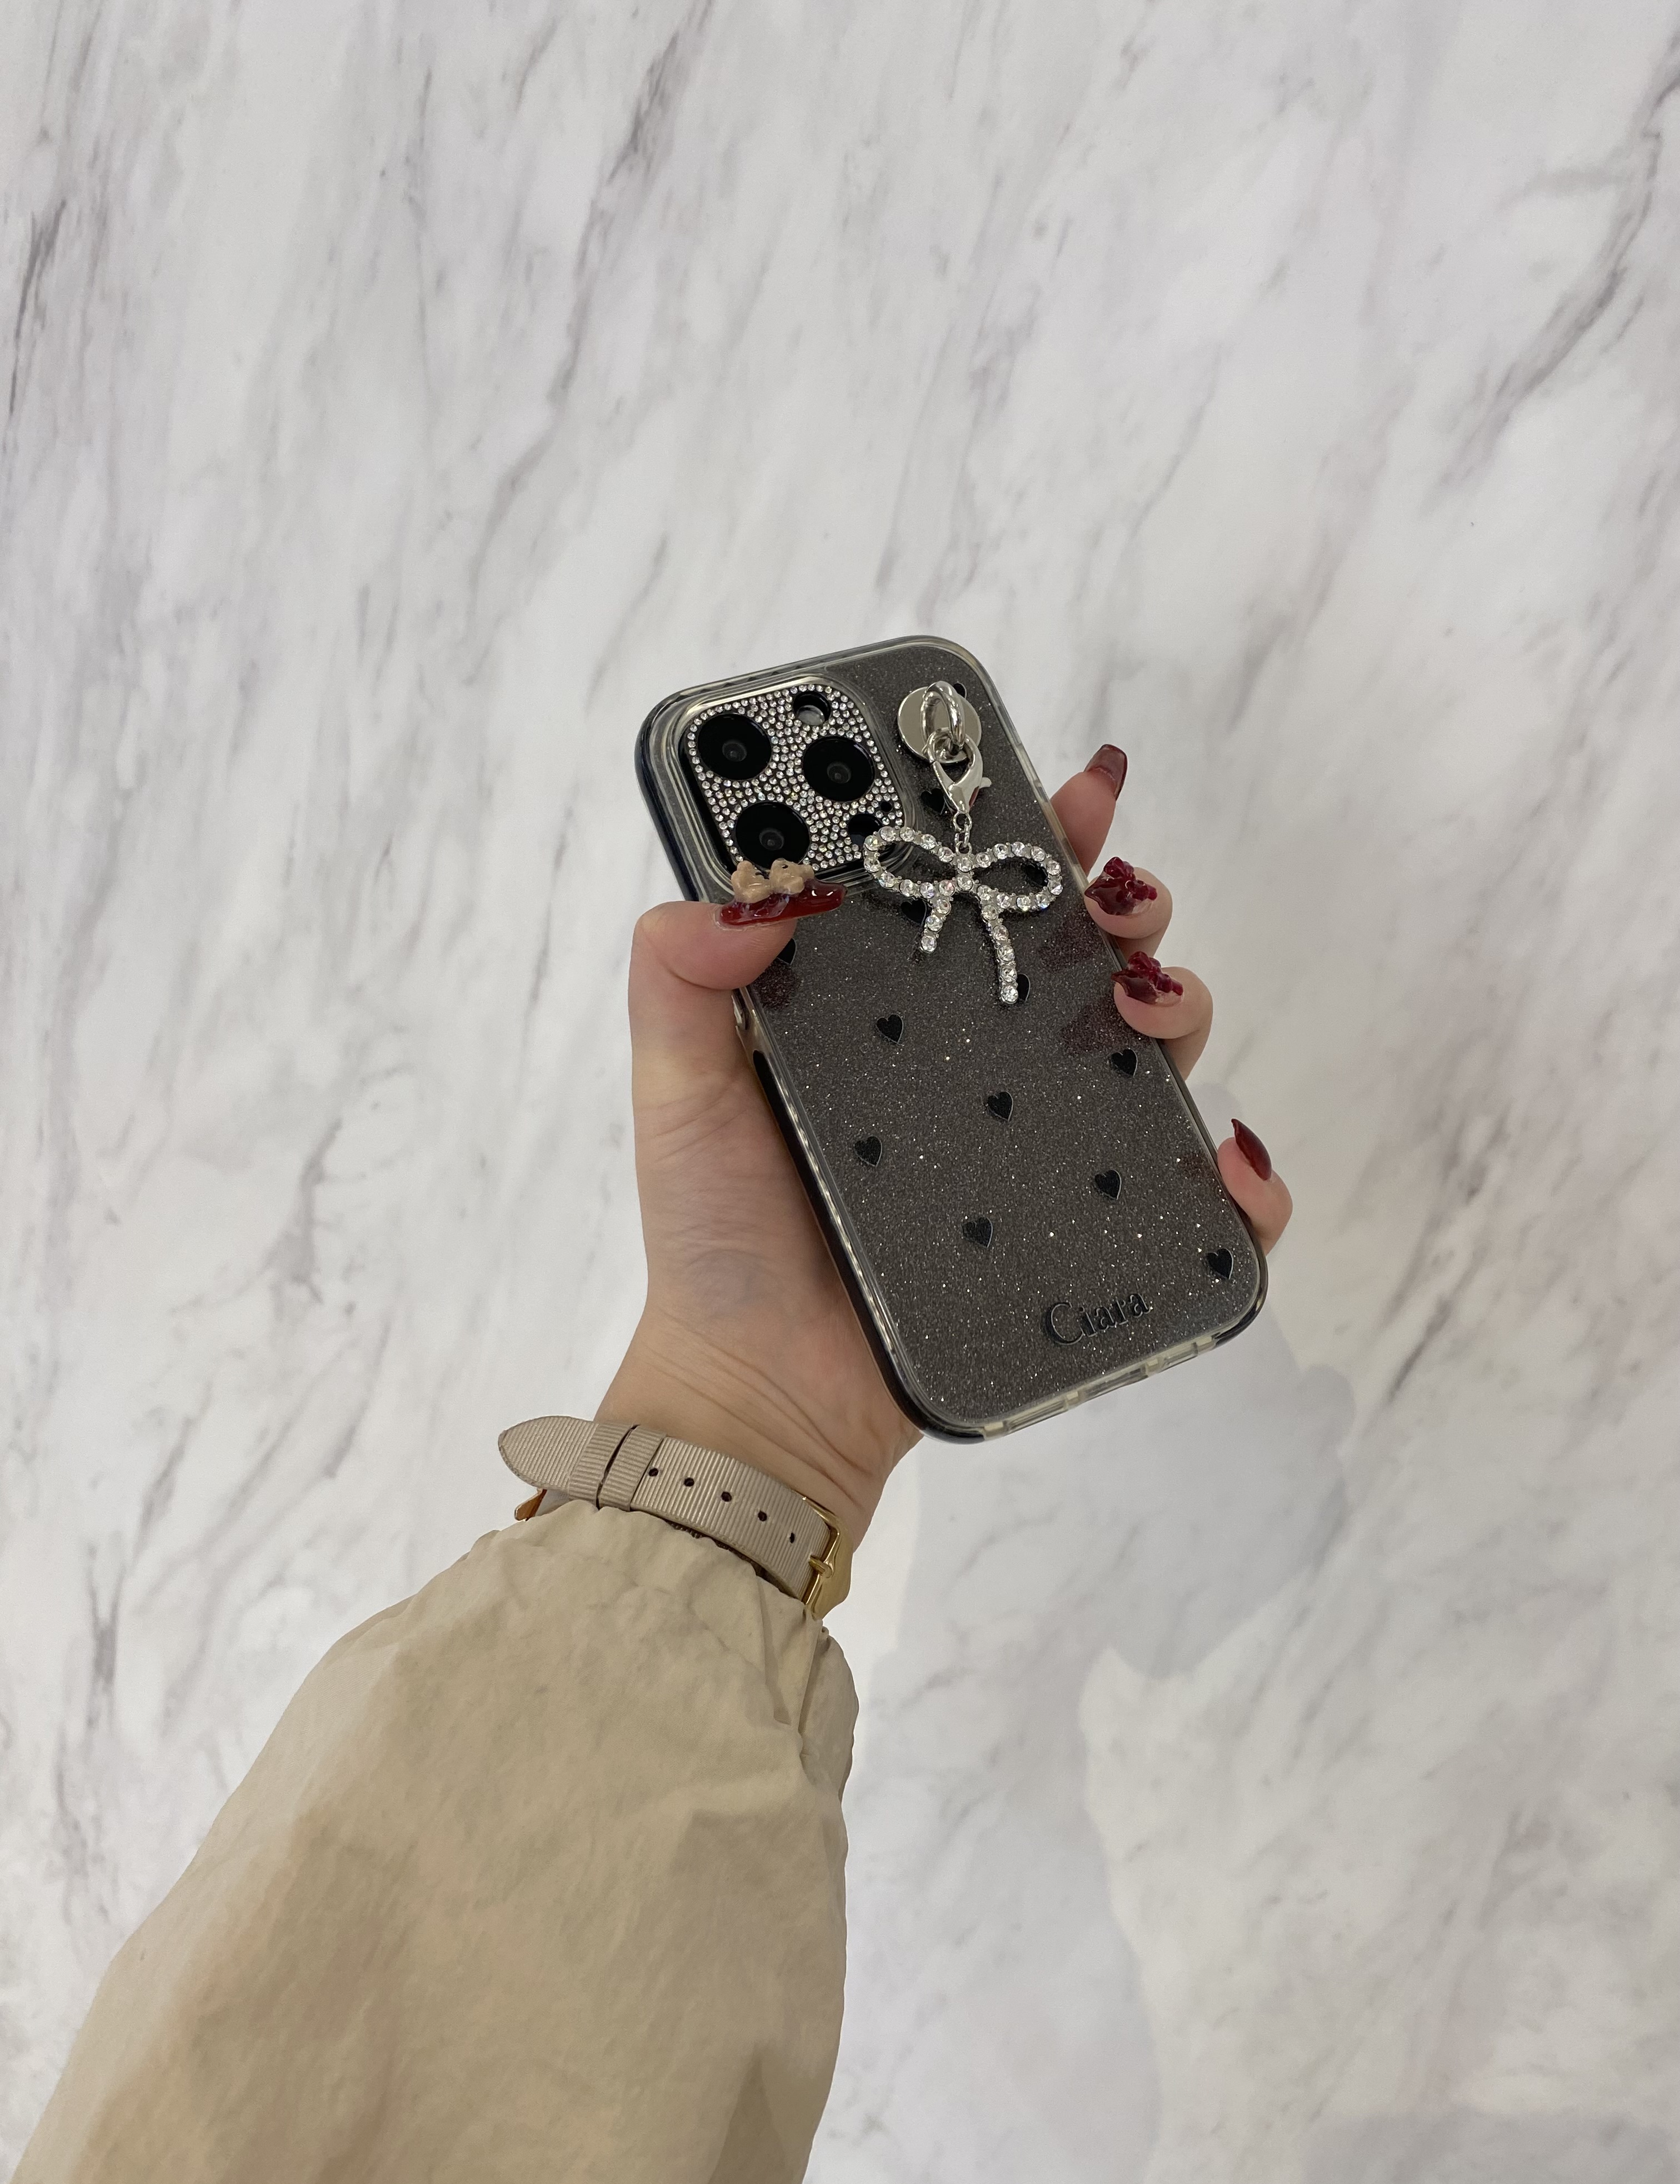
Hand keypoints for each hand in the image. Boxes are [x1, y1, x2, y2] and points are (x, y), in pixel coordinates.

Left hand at [600, 751, 1291, 1542]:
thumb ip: (681, 977)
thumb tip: (755, 890)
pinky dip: (1235, 1179)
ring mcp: (1033, 1150)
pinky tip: (1225, 1162)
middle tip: (1117, 906)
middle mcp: (973, 1067)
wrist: (764, 1396)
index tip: (1069, 787)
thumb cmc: (717, 1237)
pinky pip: (1186, 1199)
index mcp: (888, 1010)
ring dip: (1180, 1007)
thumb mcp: (678, 1088)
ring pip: (1145, 1052)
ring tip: (1151, 1015)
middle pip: (1079, 954)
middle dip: (1124, 903)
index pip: (969, 889)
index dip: (1026, 827)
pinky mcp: (1075, 1236)